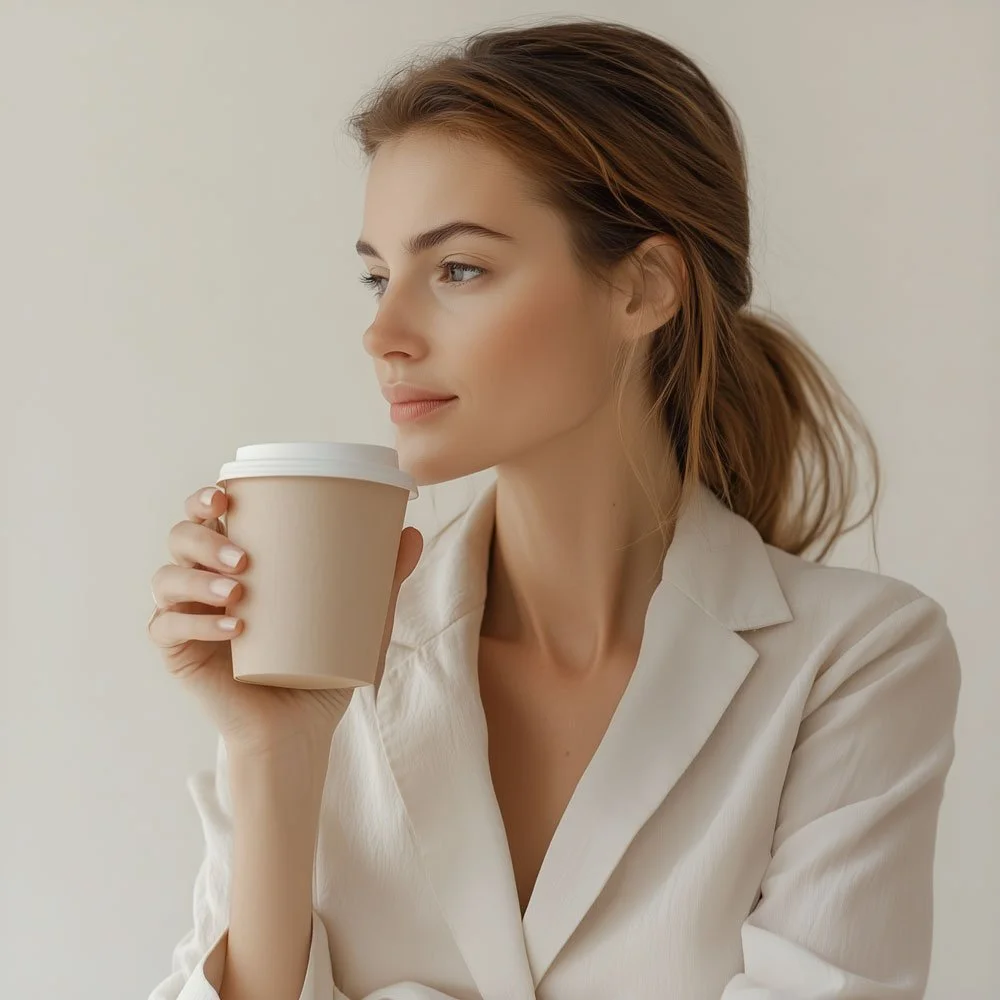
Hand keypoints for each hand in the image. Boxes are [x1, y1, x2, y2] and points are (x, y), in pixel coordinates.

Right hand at [148, 485, 422, 758]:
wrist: (300, 730)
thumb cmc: (323, 667)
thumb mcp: (360, 620)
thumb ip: (383, 579)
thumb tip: (411, 533)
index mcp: (237, 563)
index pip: (206, 516)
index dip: (204, 498)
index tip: (226, 495)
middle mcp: (204, 584)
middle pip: (180, 539)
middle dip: (205, 538)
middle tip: (245, 557)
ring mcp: (188, 618)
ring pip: (165, 579)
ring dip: (197, 579)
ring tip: (240, 591)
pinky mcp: (180, 656)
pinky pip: (166, 629)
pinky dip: (196, 624)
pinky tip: (231, 627)